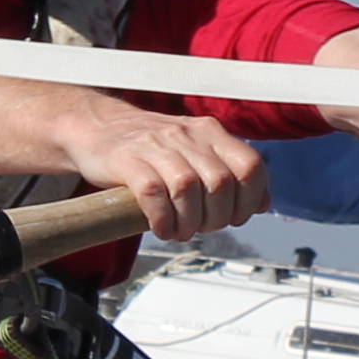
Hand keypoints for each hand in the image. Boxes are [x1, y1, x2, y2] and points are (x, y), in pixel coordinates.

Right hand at [53, 102, 267, 241]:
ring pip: (188, 188)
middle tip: (202, 228)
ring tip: (180, 231)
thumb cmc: (148, 146)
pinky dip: (162, 219)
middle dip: (216, 218)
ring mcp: (155, 145)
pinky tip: (161, 228)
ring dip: (189, 222)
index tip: (234, 218)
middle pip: (220, 183)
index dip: (249, 200)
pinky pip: (152, 193)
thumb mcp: (195, 151)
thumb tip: (264, 203)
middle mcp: (185, 134)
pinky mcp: (126, 160)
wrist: (95, 127)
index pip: (250, 166)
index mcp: (209, 132)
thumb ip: (230, 172)